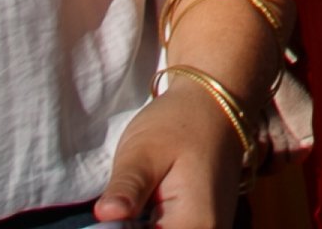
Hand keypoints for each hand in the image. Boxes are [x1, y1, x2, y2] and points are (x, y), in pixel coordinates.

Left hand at [90, 85, 254, 227]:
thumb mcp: (143, 151)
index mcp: (195, 225)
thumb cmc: (179, 123)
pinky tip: (137, 213)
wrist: (216, 105)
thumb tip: (105, 216)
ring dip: (138, 228)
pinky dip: (150, 226)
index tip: (106, 221)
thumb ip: (126, 189)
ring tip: (128, 205)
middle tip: (117, 204)